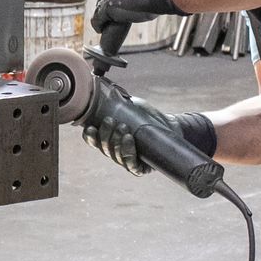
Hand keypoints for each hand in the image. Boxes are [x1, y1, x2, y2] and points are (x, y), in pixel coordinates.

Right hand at [81, 82, 217, 179]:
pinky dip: (127, 152)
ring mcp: (128, 162)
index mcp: (110, 140)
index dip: (90, 137)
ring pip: (115, 156)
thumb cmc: (149, 116)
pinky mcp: (140, 168)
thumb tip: (103, 92)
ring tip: (123, 127)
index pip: (94, 142)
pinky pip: (130, 165)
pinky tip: (129, 139)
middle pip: (104, 149)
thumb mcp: (131, 107)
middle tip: (111, 121)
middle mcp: (116, 153)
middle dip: (106, 135)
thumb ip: (116, 103)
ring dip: (116, 142)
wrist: (170, 125)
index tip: (90, 127)